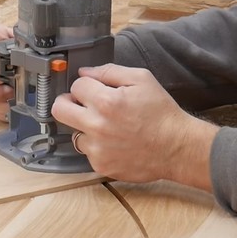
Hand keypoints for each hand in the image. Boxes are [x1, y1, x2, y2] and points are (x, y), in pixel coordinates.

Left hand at [52, 64, 217, 188]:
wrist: (177, 147)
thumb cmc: (162, 113)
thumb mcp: (142, 79)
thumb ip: (109, 72)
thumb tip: (84, 72)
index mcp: (106, 102)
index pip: (76, 85)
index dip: (86, 85)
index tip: (94, 89)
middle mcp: (97, 126)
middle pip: (59, 110)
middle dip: (68, 103)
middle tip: (81, 104)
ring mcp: (97, 149)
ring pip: (74, 133)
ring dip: (85, 128)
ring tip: (108, 127)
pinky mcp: (101, 165)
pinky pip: (88, 152)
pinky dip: (98, 146)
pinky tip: (116, 143)